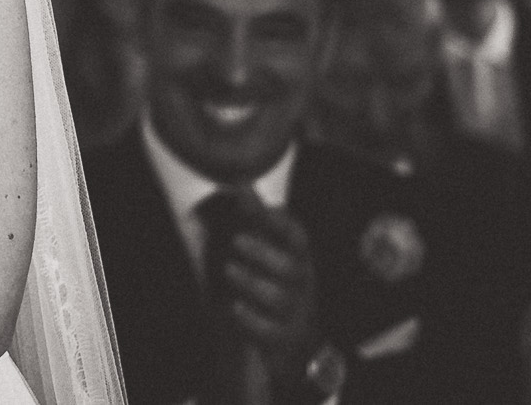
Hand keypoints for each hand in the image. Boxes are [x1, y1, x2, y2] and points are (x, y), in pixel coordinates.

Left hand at [212, 196, 321, 381]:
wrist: (298, 346)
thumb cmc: (279, 288)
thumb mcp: (271, 254)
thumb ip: (256, 223)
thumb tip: (241, 185)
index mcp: (298, 259)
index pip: (297, 238)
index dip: (281, 223)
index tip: (261, 208)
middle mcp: (301, 285)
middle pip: (291, 268)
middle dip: (264, 253)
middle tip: (236, 240)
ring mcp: (295, 313)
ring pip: (279, 298)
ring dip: (253, 283)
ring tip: (230, 269)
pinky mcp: (283, 339)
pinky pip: (271, 331)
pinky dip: (252, 320)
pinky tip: (235, 308)